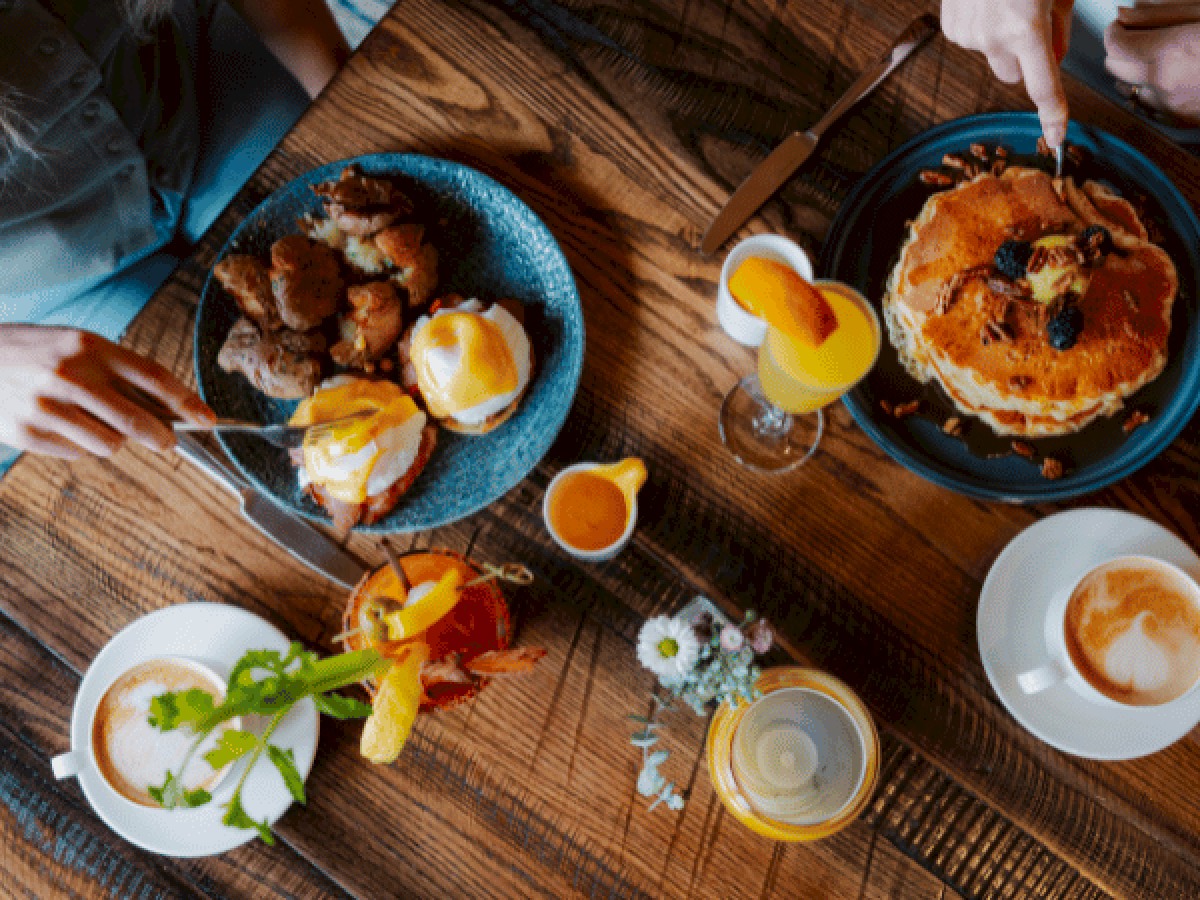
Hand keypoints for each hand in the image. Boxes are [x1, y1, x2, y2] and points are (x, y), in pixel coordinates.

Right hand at [0, 325, 214, 459]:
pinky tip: (61, 425)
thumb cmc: (40, 353)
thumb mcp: (80, 346)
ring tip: (92, 422)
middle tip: (168, 441)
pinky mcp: (27, 432)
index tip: (208, 419)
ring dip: (113, 440)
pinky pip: (78, 453)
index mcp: (89, 347)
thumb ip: (122, 374)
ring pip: (110, 444)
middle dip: (161, 437)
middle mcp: (69, 375)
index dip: (187, 402)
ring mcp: (46, 406)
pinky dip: (80, 445)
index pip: (153, 377)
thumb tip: (171, 409)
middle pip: (136, 420)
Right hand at [941, 0, 1074, 146]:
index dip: (1052, 114)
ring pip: (991, 55)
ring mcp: (968, 34)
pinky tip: (983, 2)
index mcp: (1026, 29)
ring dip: (999, 38)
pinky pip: (971, 40)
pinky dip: (980, 26)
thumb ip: (1059, 28)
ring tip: (1002, 2)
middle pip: (1012, 75)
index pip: (1044, 86)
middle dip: (1022, 58)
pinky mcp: (950, 27)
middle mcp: (993, 38)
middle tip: (1028, 23)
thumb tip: (1050, 57)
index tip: (1055, 137)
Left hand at [1105, 22, 1199, 125]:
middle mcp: (1162, 83)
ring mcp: (1169, 106)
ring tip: (1150, 62)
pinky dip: (1147, 96)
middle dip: (1119, 52)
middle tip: (1134, 40)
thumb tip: (1125, 16)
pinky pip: (1146, 110)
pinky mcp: (1178, 121)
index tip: (1119, 27)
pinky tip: (1163, 83)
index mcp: (1168, 53)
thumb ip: (1161, 16)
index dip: (1114, 33)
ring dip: (1131, 77)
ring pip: (1127, 93)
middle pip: (1115, 70)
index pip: (1115, 46)